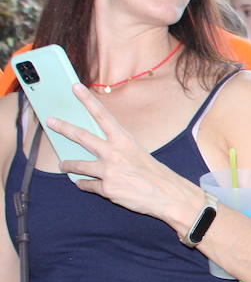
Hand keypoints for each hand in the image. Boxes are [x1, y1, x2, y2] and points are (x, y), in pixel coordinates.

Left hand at [53, 83, 200, 221]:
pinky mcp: (107, 188)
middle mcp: (114, 153)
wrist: (167, 194)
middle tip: (51, 121)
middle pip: (81, 136)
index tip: (75, 87)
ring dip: (68, 165)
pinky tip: (85, 184)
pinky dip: (86, 184)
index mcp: (124, 140)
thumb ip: (117, 147)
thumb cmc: (154, 173)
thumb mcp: (137, 153)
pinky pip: (88, 185)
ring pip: (78, 165)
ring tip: (63, 165)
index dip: (87, 100)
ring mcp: (108, 171)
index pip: (102, 115)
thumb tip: (96, 146)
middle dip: (63, 127)